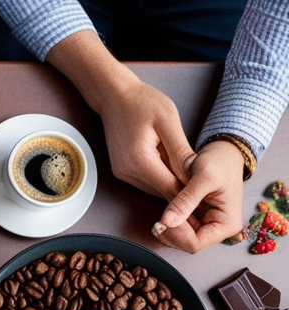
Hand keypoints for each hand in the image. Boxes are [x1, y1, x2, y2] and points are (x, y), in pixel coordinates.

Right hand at [97, 78, 195, 199]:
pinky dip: (162, 178)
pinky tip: (173, 167)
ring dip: (173, 185)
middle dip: (184, 191)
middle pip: (162, 191)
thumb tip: (194, 175)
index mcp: (140, 160)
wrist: (114, 96)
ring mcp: (123, 173)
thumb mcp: (168, 121)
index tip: (210, 198)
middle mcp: (128, 172)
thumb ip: (180, 151)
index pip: (170, 188)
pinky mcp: (122, 171)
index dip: (191, 195)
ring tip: (192, 176)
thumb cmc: (142, 103)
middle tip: (206, 189)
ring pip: (155, 189)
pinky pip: (147, 181)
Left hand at [152, 141, 245, 252]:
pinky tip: (166, 212)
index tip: (163, 220)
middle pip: (186, 244)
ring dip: (169, 229)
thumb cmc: (219, 162)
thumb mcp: (203, 177)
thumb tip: (167, 223)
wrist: (223, 154)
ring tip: (161, 213)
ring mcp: (209, 226)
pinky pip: (181, 229)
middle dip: (170, 233)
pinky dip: (170, 223)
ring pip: (181, 239)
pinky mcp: (200, 220)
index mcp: (226, 224)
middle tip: (157, 219)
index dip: (175, 235)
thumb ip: (185, 200)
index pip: (194, 244)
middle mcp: (219, 229)